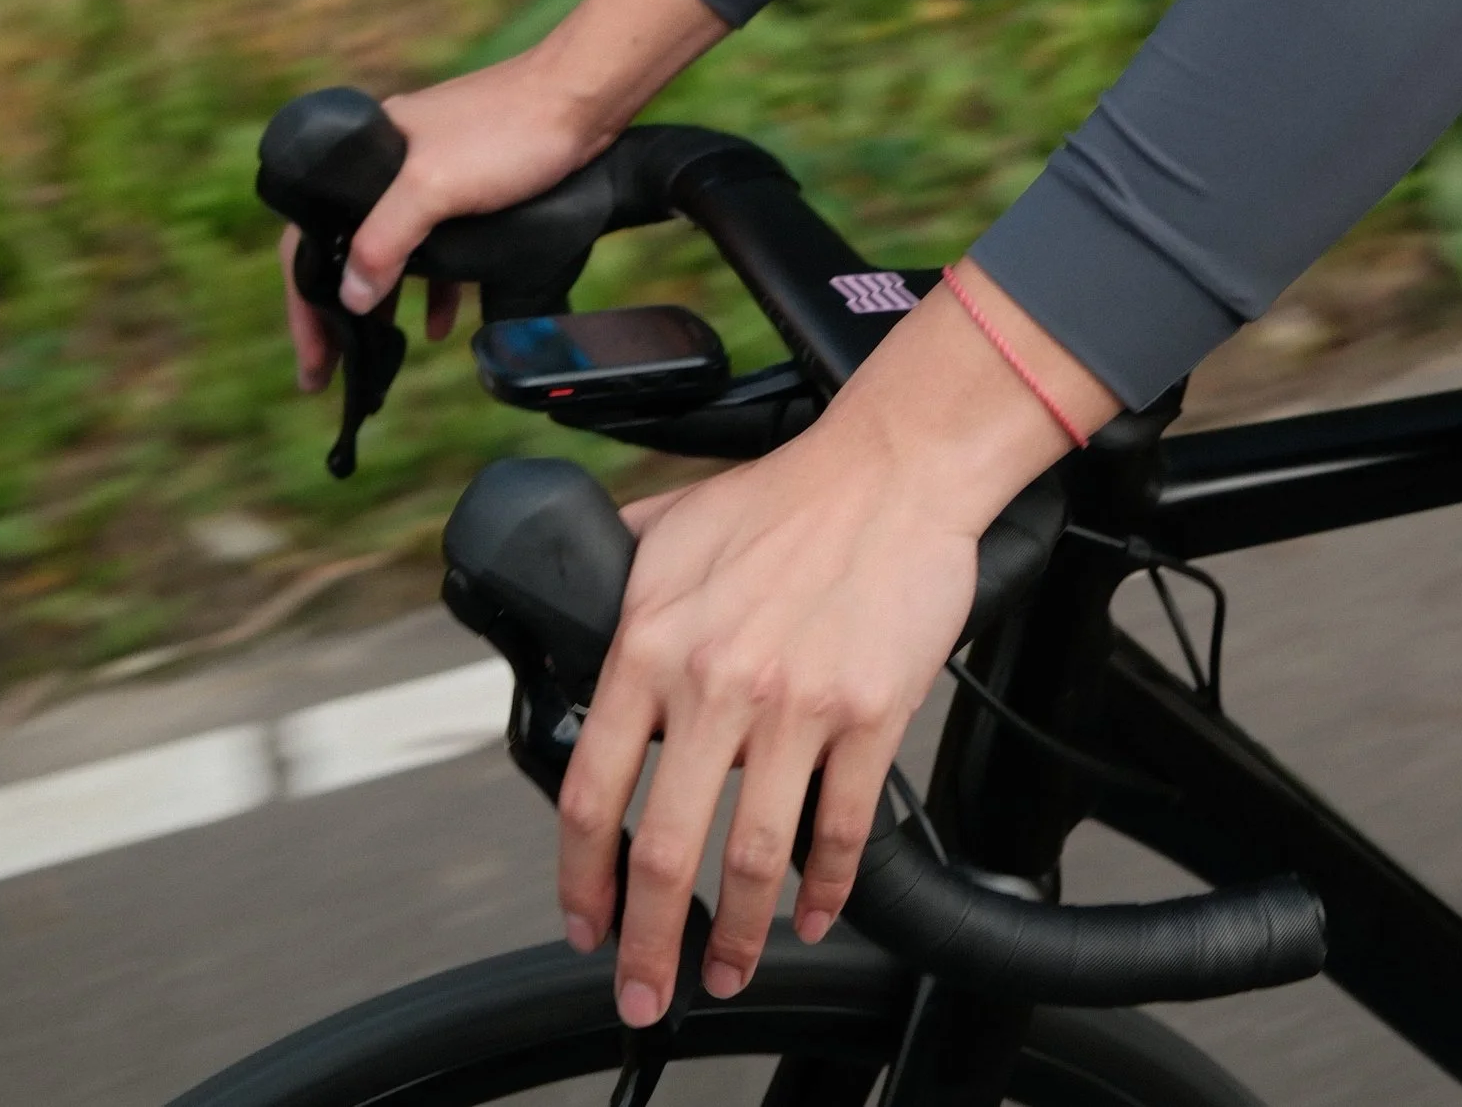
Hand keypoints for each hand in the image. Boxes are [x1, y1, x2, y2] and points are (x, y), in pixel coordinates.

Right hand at [280, 0, 727, 389]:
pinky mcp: (472, 186)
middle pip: (346, 245)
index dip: (303, 301)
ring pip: (395, 249)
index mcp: (369, 151)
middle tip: (330, 369)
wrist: (584, 94)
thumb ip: (386, 237)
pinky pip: (437, 246)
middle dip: (337, 312)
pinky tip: (438, 322)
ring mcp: (433, 172)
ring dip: (383, 304)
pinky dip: (433, 286)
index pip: (310, 231)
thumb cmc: (510, 128)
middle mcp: (392, 160)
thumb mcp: (435, 185)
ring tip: (377, 356)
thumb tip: (349, 295)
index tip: (312, 358)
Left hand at [557, 264, 1117, 1023]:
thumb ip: (616, 578)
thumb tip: (570, 607)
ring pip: (753, 858)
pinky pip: (842, 829)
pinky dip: (825, 890)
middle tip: (645, 991)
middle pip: (664, 851)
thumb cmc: (786, 495)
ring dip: (738, 935)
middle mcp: (715, 681)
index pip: (591, 788)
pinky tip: (811, 913)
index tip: (582, 921)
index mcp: (652, 641)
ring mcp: (796, 704)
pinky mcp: (869, 714)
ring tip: (730, 971)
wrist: (892, 469)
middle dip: (647, 944)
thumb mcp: (671, 525)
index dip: (579, 875)